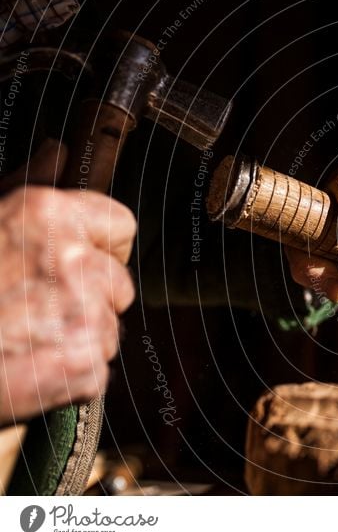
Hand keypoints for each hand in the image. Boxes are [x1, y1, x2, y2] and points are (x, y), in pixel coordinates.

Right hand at [0, 153, 135, 423]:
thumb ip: (23, 183)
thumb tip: (56, 152)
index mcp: (47, 215)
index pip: (120, 225)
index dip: (99, 248)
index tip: (73, 264)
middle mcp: (71, 258)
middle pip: (117, 283)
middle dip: (86, 299)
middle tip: (33, 311)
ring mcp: (79, 312)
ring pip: (106, 331)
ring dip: (74, 340)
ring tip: (23, 340)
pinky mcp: (79, 362)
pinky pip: (94, 371)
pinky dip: (67, 379)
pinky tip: (26, 369)